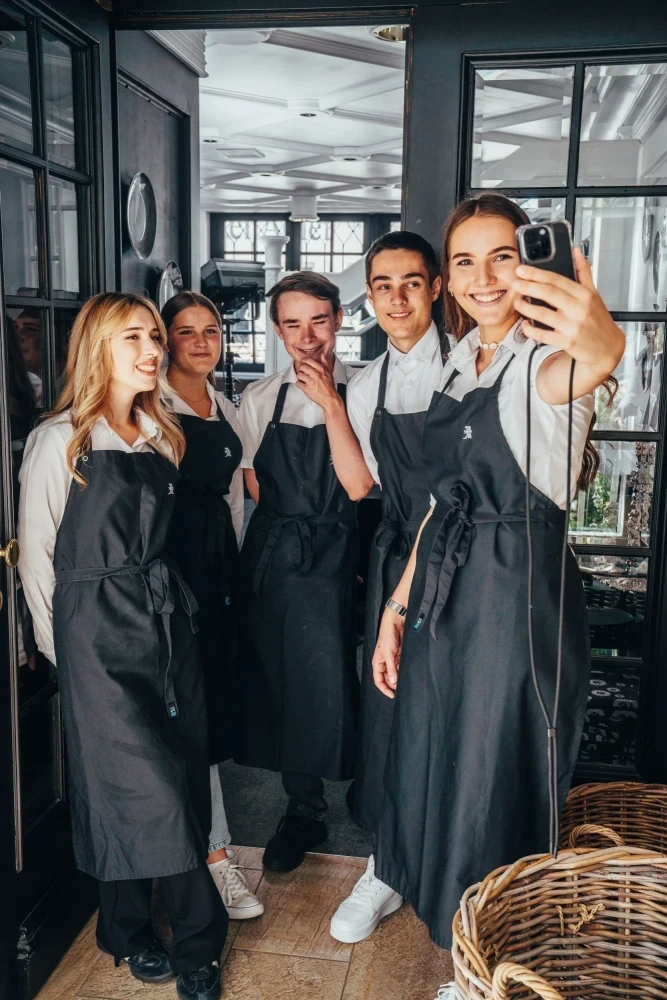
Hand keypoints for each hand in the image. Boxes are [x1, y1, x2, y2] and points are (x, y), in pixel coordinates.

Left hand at [296, 358, 339, 410]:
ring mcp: (311, 381)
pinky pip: (298, 383)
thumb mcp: (329, 373)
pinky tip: (302, 385)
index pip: (308, 360)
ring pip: (299, 374)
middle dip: (301, 369)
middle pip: (302, 366)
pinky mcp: (307, 389)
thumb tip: (322, 356)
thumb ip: (325, 364)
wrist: (330, 398)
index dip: (304, 361)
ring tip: (303, 379)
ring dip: (300, 377)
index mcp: (321, 369)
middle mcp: (316, 374)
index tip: (303, 363)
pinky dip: (299, 384)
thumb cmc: (329, 387)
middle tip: (303, 372)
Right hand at [372, 607, 404, 698]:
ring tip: (405, 684)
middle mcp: (384, 663)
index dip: (384, 689)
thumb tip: (393, 682)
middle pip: (387, 679)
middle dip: (392, 685)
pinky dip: (403, 672)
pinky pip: (400, 668)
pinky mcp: (399, 656)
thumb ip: (391, 669)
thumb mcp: (389, 654)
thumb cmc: (387, 636)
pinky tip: (407, 675)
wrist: (395, 624)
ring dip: (399, 679)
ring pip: (394, 674)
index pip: (378, 680)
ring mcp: (392, 660)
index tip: (392, 695)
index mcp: (377, 663)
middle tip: (400, 690)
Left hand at [512, 248, 624, 375]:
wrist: (608, 347)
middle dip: (529, 286)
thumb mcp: (594, 293)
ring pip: (544, 314)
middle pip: (549, 293)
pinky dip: (531, 330)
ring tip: (517, 302)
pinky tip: (525, 325)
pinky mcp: (567, 342)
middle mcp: (579, 309)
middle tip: (515, 282)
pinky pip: (544, 336)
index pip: (557, 280)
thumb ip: (583, 272)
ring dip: (527, 308)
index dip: (537, 273)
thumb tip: (575, 251)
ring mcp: (573, 327)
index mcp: (585, 295)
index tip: (522, 270)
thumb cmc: (599, 320)